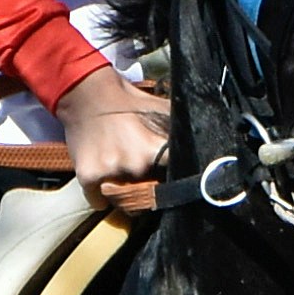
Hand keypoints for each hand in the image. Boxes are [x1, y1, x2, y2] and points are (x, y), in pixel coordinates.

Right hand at [58, 72, 172, 212]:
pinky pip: (99, 202)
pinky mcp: (87, 177)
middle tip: (140, 169)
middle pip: (148, 194)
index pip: (176, 181)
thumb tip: (206, 150)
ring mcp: (110, 173)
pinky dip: (100, 195)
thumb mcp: (163, 111)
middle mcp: (136, 164)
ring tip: (120, 170)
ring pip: (124, 201)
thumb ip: (180, 134)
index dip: (176, 183)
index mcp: (157, 149)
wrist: (87, 93)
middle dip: (147, 186)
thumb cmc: (128, 103)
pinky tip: (102, 176)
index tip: (173, 181)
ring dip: (124, 193)